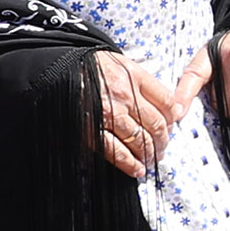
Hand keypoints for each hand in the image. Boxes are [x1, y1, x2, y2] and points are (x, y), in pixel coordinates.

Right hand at [89, 50, 193, 179]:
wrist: (56, 69)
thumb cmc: (87, 65)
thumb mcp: (119, 62)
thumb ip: (141, 80)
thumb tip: (166, 103)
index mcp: (133, 76)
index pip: (167, 102)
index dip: (173, 118)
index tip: (173, 124)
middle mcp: (125, 96)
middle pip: (157, 124)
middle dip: (164, 140)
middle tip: (164, 147)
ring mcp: (109, 115)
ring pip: (141, 141)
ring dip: (150, 154)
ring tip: (152, 158)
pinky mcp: (93, 130)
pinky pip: (117, 152)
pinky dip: (130, 164)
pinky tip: (137, 169)